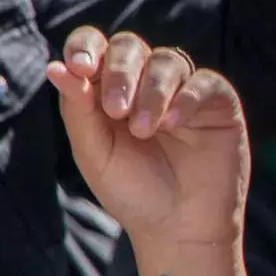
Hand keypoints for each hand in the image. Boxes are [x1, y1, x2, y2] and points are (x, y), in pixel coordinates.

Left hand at [46, 28, 248, 249]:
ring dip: (151, 92)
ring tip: (145, 130)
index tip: (78, 68)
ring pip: (167, 61)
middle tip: (115, 110)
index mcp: (109, 89)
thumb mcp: (95, 153)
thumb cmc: (133, 193)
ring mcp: (184, 90)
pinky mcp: (218, 103)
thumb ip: (78, 111)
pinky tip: (172, 125)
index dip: (85, 47)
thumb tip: (56, 68)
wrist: (178, 229)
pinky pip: (204, 82)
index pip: (95, 46)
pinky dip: (185, 99)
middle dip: (118, 73)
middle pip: (130, 47)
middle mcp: (146, 83)